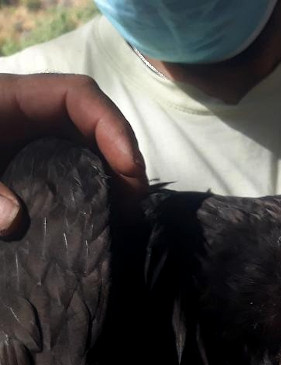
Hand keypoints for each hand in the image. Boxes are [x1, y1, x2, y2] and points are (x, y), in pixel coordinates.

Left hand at [0, 73, 146, 234]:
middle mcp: (32, 113)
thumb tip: (16, 221)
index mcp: (11, 98)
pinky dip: (95, 186)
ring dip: (115, 174)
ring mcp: (34, 138)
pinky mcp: (32, 163)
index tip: (129, 167)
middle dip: (123, 155)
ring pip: (90, 145)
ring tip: (127, 209)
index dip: (111, 124)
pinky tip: (105, 211)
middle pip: (95, 121)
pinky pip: (73, 166)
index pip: (79, 94)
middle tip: (135, 199)